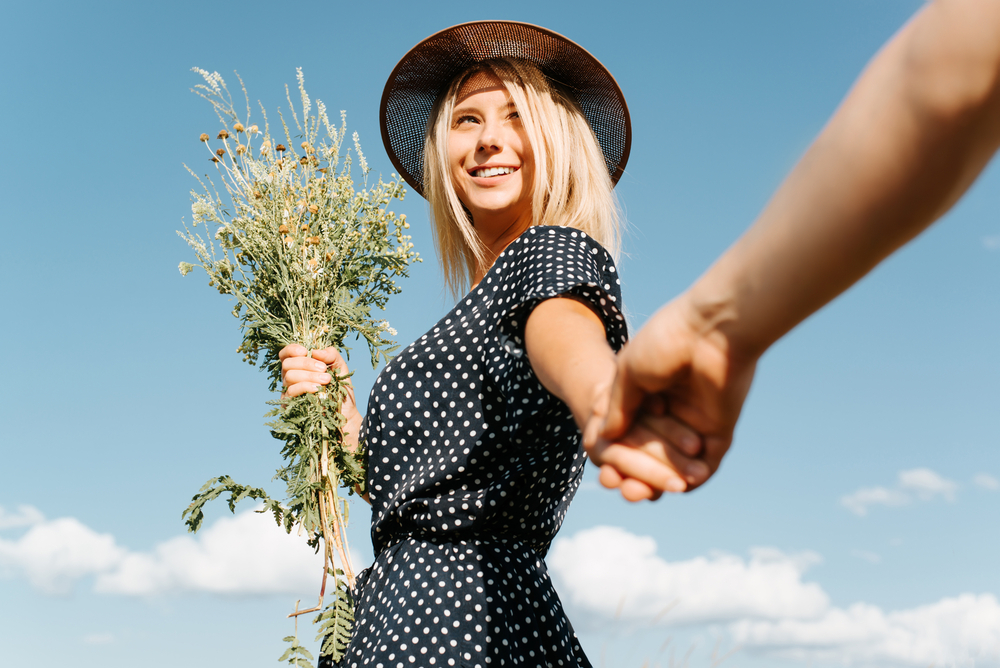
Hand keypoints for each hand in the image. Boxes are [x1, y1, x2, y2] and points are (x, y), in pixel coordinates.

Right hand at [279, 344, 361, 451]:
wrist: (345, 415)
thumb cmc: (341, 390)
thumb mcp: (340, 368)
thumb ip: (331, 355)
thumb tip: (315, 351)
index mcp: (299, 366)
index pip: (286, 354)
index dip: (292, 349)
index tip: (306, 351)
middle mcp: (291, 378)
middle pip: (287, 364)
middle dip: (306, 363)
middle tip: (324, 369)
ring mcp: (288, 391)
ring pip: (289, 377)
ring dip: (309, 376)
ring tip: (326, 380)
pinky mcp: (289, 405)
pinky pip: (290, 392)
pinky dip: (305, 387)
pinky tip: (318, 390)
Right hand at [594, 295, 757, 499]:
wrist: (712, 329)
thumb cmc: (666, 341)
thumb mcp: (628, 373)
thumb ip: (616, 408)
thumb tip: (601, 440)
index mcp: (647, 390)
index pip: (629, 431)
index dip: (616, 453)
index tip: (603, 472)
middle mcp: (671, 407)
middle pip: (651, 451)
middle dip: (635, 473)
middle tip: (622, 488)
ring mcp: (697, 420)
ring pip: (676, 462)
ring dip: (659, 481)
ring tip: (639, 493)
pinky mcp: (720, 430)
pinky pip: (707, 465)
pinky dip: (692, 480)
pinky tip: (673, 489)